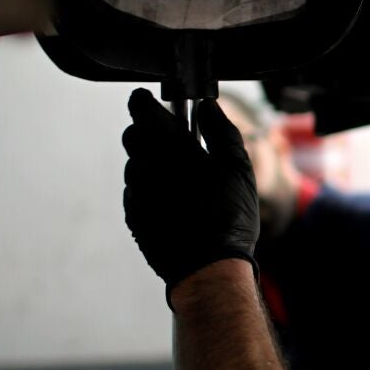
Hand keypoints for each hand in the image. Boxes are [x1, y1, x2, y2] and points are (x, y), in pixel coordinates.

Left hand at [122, 87, 260, 290]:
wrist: (208, 267)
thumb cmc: (227, 215)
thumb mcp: (237, 167)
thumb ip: (220, 130)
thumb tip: (206, 107)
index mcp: (168, 145)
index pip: (140, 107)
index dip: (146, 103)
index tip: (156, 105)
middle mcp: (144, 165)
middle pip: (132, 135)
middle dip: (149, 133)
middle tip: (175, 145)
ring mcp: (135, 192)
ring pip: (134, 166)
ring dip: (150, 164)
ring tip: (180, 181)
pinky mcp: (133, 216)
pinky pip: (135, 193)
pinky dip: (149, 191)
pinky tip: (174, 204)